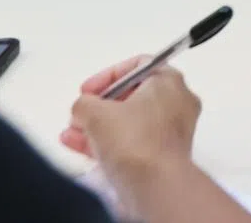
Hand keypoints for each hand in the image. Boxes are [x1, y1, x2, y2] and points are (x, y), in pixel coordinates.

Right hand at [61, 57, 199, 211]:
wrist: (156, 185)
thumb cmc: (134, 140)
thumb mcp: (97, 113)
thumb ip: (84, 103)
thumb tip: (82, 106)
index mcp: (169, 80)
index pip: (137, 66)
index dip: (107, 76)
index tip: (88, 90)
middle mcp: (177, 101)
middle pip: (132, 96)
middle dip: (99, 106)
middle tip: (81, 113)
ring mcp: (173, 129)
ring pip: (130, 121)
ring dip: (99, 126)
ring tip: (72, 132)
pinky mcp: (165, 154)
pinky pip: (135, 141)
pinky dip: (110, 141)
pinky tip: (81, 146)